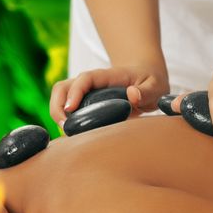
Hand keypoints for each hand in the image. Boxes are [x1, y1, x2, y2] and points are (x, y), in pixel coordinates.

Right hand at [50, 65, 168, 125]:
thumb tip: (131, 95)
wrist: (146, 76)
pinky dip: (65, 122)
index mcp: (107, 76)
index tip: (70, 109)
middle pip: (62, 87)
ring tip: (68, 134)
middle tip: (65, 128)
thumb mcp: (156, 85)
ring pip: (60, 99)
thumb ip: (147, 91)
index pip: (85, 79)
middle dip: (56, 107)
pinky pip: (67, 110)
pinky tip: (73, 136)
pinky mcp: (85, 104)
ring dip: (57, 115)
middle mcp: (91, 83)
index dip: (75, 92)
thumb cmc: (150, 81)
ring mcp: (86, 93)